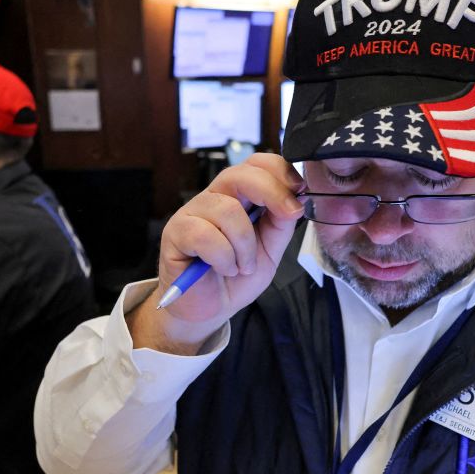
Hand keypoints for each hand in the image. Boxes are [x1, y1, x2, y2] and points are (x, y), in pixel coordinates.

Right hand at [130, 154, 304, 353]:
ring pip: (227, 211)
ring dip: (244, 246)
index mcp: (238, 197)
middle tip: (288, 216)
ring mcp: (191, 213)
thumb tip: (296, 199)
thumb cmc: (236, 278)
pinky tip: (224, 269)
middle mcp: (214, 198)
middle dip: (271, 192)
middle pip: (239, 174)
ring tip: (242, 266)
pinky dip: (223, 258)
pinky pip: (205, 236)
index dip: (279, 170)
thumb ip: (281, 224)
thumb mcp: (270, 251)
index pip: (255, 163)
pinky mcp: (175, 233)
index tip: (299, 191)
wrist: (209, 311)